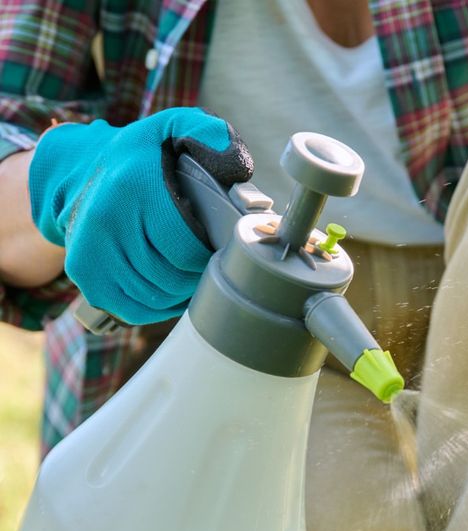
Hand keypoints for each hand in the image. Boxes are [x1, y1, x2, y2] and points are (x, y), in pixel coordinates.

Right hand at [29, 108, 252, 324]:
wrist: (77, 172)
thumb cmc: (137, 157)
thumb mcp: (171, 129)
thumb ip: (210, 134)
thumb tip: (236, 166)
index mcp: (133, 185)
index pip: (185, 247)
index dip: (207, 256)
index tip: (215, 247)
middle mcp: (105, 220)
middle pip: (171, 276)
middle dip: (196, 276)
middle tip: (206, 265)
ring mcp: (90, 252)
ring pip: (154, 296)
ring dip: (178, 293)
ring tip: (188, 275)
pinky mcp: (84, 276)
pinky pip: (133, 309)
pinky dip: (157, 307)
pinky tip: (167, 289)